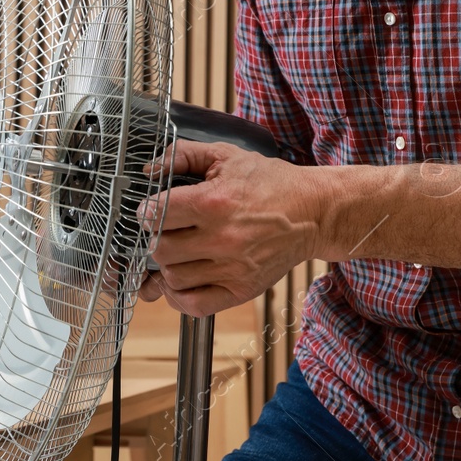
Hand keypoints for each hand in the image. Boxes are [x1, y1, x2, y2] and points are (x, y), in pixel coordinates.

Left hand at [136, 140, 322, 316]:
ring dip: (168, 267)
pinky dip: (179, 297)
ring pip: (173, 278)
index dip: (147, 212)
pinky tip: (181, 282)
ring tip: (180, 253)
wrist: (313, 212)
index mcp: (214, 202)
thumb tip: (150, 169)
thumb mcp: (227, 155)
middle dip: (157, 239)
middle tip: (168, 232)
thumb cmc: (271, 183)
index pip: (157, 215)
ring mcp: (232, 268)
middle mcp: (222, 238)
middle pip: (161, 249)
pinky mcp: (242, 289)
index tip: (152, 211)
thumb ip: (184, 155)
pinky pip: (195, 305)